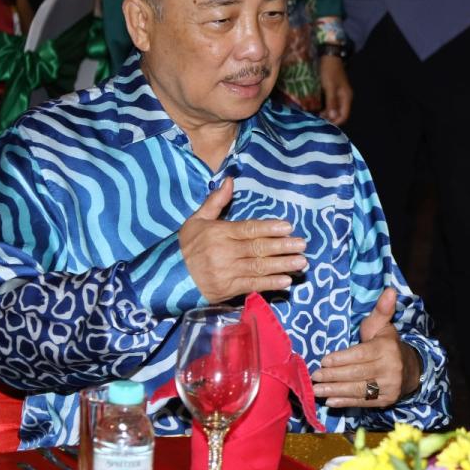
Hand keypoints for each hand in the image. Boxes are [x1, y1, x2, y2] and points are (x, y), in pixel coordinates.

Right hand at [178, 177, 307, 302]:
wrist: (167, 277)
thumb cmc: (186, 246)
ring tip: (301, 262)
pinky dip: (269, 284)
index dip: (269, 228)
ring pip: (258, 267)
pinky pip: (251, 285)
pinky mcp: (227, 289)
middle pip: (258, 248)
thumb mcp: (197, 220)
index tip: (288, 226)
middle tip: (302, 244)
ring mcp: (226, 272)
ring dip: (282, 265)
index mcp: (219, 233)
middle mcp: (224, 252)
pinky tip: (286, 281)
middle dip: (282, 246)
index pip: (248, 229)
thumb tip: (230, 180)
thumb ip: (216, 201)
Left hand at [311, 288, 420, 407]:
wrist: (411, 370)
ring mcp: (389, 386)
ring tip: (316, 390)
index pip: (361, 354)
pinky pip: (363, 402)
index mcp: (387, 348)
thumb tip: (390, 290)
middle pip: (357, 373)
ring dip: (335, 391)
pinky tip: (330, 401)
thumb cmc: (388, 344)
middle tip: (314, 376)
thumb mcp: (383, 326)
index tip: (324, 361)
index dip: (341, 359)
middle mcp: (390, 368)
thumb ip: (382, 310)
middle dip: (333, 376)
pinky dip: (345, 402)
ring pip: (358, 389)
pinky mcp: (386, 400)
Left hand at [318, 55, 352, 124]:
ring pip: (335, 109)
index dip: (334, 122)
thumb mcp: (330, 87)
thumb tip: (333, 117)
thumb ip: (332, 102)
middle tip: (317, 119)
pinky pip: (332, 103)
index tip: (323, 123)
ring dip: (327, 113)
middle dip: (330, 118)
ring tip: (316, 115)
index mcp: (346, 98)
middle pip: (339, 114)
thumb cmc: (329, 71)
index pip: (344, 116)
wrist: (329, 56)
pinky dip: (325, 107)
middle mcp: (345, 98)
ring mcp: (340, 94)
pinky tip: (317, 107)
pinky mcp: (334, 91)